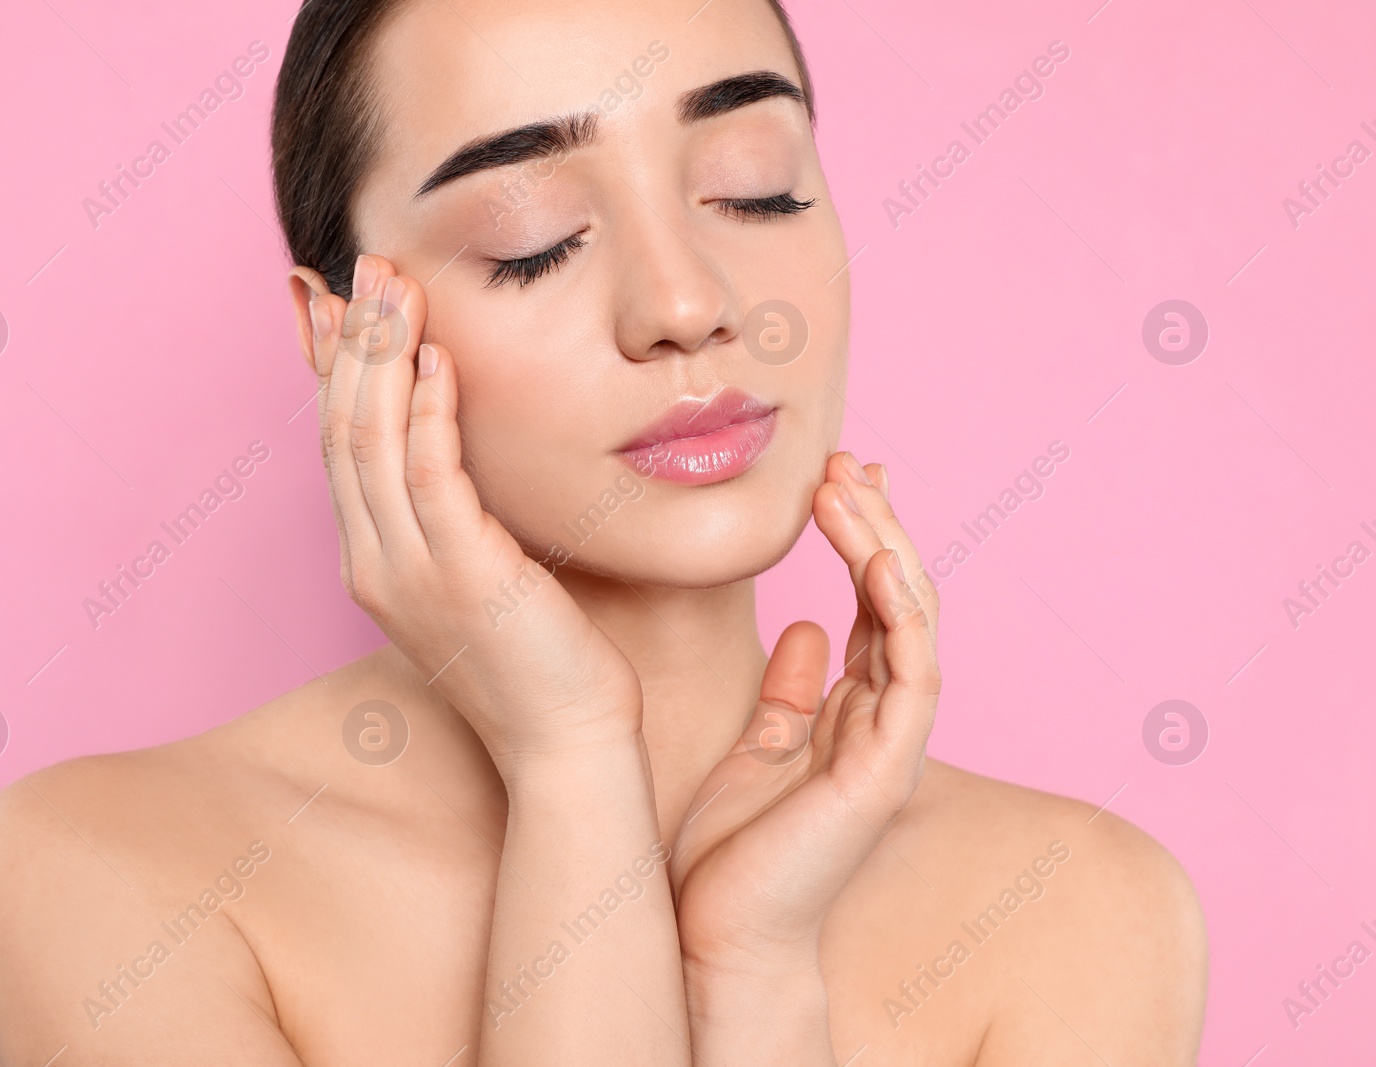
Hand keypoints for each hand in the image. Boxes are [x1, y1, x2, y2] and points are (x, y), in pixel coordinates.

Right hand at [299, 254, 643, 769]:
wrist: (565, 747)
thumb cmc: (539, 663)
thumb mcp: (481, 578)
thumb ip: (458, 515)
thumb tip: (461, 455)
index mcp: (377, 563)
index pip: (339, 446)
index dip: (336, 368)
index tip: (339, 301)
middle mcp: (377, 565)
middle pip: (341, 431)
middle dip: (351, 342)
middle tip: (365, 266)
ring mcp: (412, 573)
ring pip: (370, 442)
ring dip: (380, 355)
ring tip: (392, 283)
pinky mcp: (464, 576)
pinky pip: (430, 476)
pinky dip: (428, 411)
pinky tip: (438, 357)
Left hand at [670, 452, 940, 976]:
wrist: (723, 933)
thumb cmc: (734, 852)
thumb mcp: (757, 746)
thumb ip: (790, 690)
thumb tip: (806, 630)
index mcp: (850, 710)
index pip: (869, 604)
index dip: (861, 537)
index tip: (840, 474)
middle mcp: (880, 718)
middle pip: (896, 598)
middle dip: (877, 524)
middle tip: (847, 460)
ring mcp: (890, 742)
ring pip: (912, 622)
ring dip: (886, 547)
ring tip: (849, 484)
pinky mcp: (885, 768)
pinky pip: (912, 675)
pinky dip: (900, 612)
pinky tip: (877, 557)